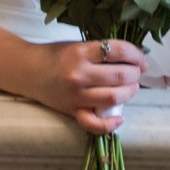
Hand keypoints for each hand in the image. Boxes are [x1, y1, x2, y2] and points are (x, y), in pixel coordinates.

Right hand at [29, 36, 145, 134]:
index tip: (141, 59)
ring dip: (129, 92)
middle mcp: (79, 74)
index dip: (136, 55)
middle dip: (135, 74)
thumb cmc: (54, 55)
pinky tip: (120, 118)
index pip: (117, 51)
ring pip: (114, 97)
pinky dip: (111, 124)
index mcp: (81, 52)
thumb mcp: (77, 45)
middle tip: (136, 72)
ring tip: (130, 88)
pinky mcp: (72, 111)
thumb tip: (132, 58)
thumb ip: (100, 52)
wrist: (28, 71)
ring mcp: (76, 95)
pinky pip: (95, 124)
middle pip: (120, 75)